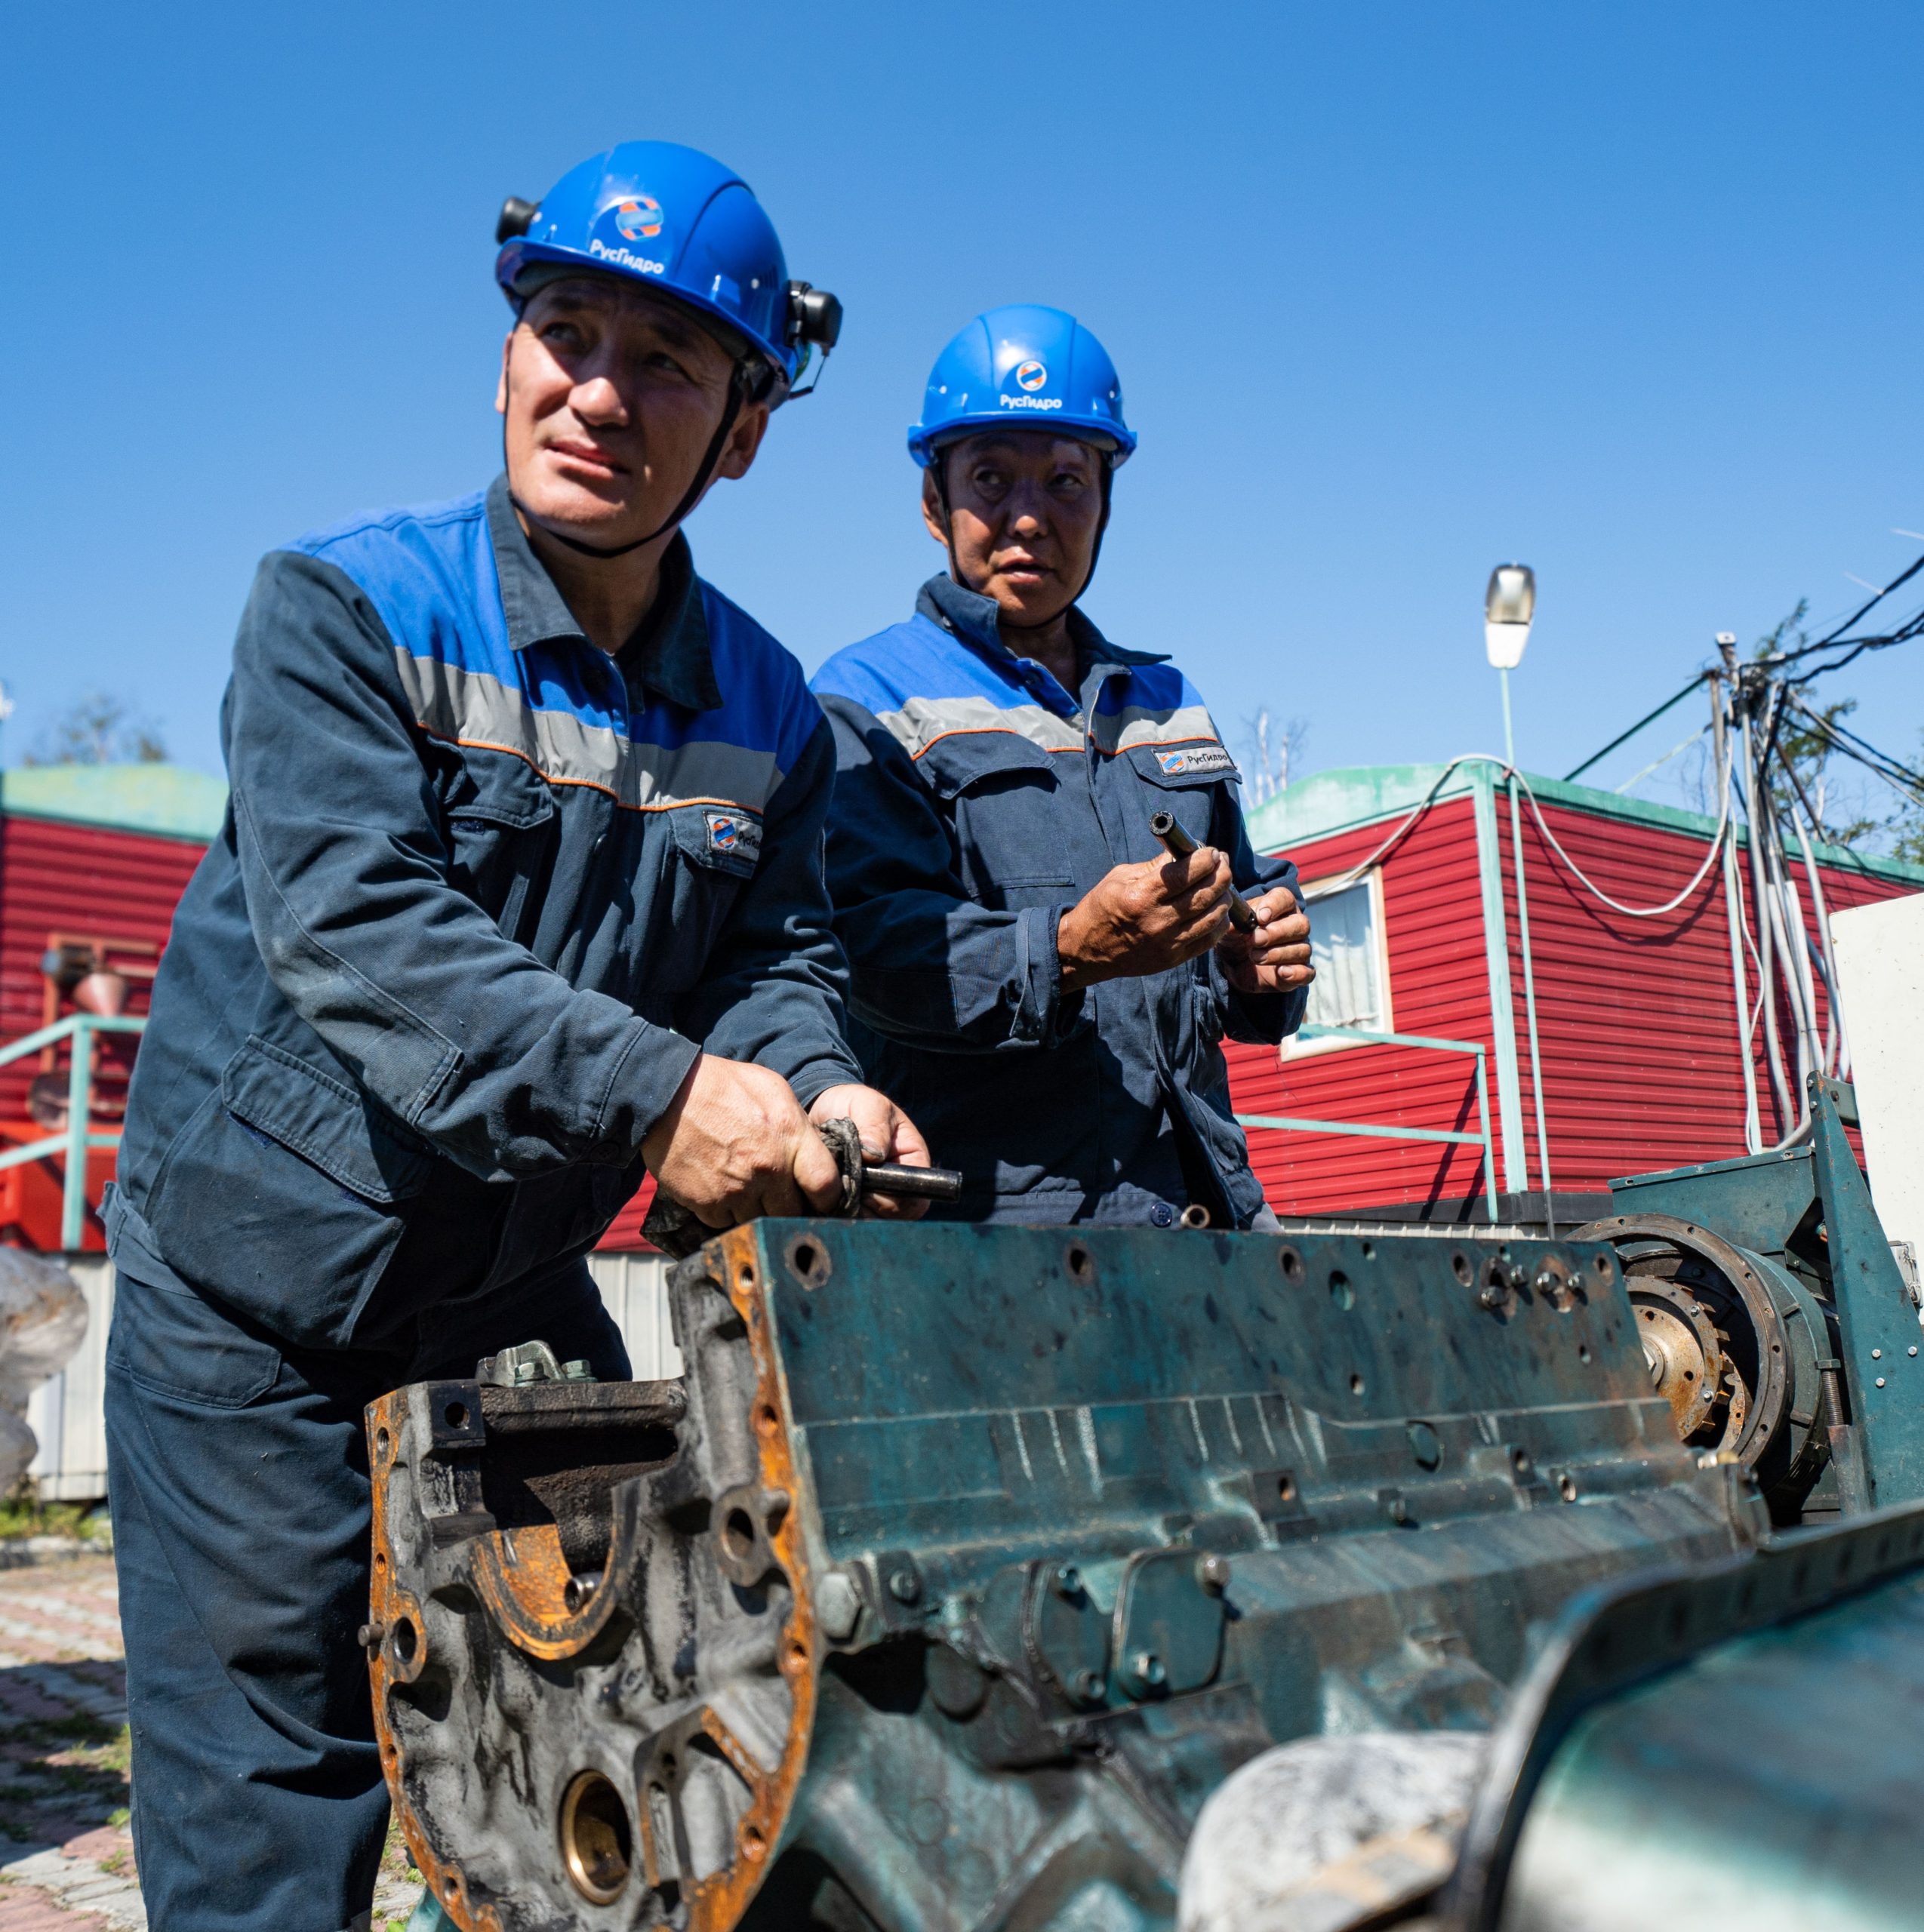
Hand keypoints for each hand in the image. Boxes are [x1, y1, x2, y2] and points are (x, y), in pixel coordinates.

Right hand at [642, 1054, 842, 1231]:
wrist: (667, 1094)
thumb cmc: (723, 1086)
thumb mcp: (773, 1089)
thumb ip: (797, 1126)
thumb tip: (815, 1153)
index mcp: (790, 1136)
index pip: (826, 1185)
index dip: (828, 1198)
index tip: (820, 1200)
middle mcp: (767, 1168)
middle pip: (792, 1212)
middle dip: (788, 1207)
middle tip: (779, 1196)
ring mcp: (736, 1189)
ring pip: (760, 1222)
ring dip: (756, 1212)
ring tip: (746, 1189)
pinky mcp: (707, 1203)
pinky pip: (726, 1223)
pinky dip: (726, 1213)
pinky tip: (721, 1191)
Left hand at [809, 1085, 933, 1220]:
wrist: (824, 1109)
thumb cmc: (853, 1104)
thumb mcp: (867, 1105)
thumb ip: (873, 1125)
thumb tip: (874, 1154)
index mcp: (912, 1162)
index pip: (915, 1199)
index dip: (891, 1200)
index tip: (866, 1186)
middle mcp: (898, 1185)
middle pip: (891, 1216)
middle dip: (866, 1206)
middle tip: (842, 1186)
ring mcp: (875, 1197)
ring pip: (868, 1220)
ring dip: (848, 1208)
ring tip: (831, 1186)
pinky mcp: (853, 1201)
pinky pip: (846, 1217)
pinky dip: (834, 1209)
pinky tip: (823, 1192)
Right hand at [1057, 847, 1234, 989]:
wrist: (1087, 950)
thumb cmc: (1102, 908)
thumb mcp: (1120, 878)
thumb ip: (1154, 866)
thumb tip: (1184, 852)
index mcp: (1140, 897)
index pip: (1183, 874)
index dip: (1204, 860)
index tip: (1210, 851)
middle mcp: (1157, 922)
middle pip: (1205, 894)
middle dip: (1221, 873)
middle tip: (1221, 862)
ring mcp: (1168, 944)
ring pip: (1213, 917)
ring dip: (1224, 896)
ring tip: (1222, 884)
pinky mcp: (1173, 959)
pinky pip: (1208, 940)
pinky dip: (1219, 922)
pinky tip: (1217, 909)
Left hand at [1219, 886, 1314, 994]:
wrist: (1235, 965)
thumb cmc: (1237, 938)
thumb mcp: (1229, 930)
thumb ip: (1233, 925)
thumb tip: (1236, 926)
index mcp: (1279, 907)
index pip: (1285, 898)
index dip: (1274, 906)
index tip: (1260, 917)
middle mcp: (1294, 925)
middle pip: (1301, 924)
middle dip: (1277, 933)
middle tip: (1255, 940)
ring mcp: (1299, 949)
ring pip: (1303, 949)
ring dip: (1278, 954)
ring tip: (1255, 956)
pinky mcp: (1298, 971)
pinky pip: (1307, 972)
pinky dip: (1297, 973)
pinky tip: (1281, 972)